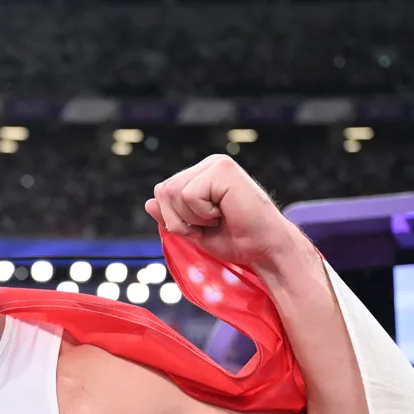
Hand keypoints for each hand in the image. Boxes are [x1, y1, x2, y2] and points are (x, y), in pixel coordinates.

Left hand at [146, 155, 305, 272]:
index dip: (176, 219)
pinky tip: (226, 212)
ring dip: (194, 217)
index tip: (205, 226)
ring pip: (173, 192)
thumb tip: (148, 203)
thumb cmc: (236, 240)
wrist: (264, 249)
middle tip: (213, 224)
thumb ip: (171, 217)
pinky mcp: (223, 169)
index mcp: (201, 175)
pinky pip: (189, 195)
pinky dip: (203, 213)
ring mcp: (216, 164)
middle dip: (181, 219)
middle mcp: (208, 165)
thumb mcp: (194, 231)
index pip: (163, 193)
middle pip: (164, 191)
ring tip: (220, 217)